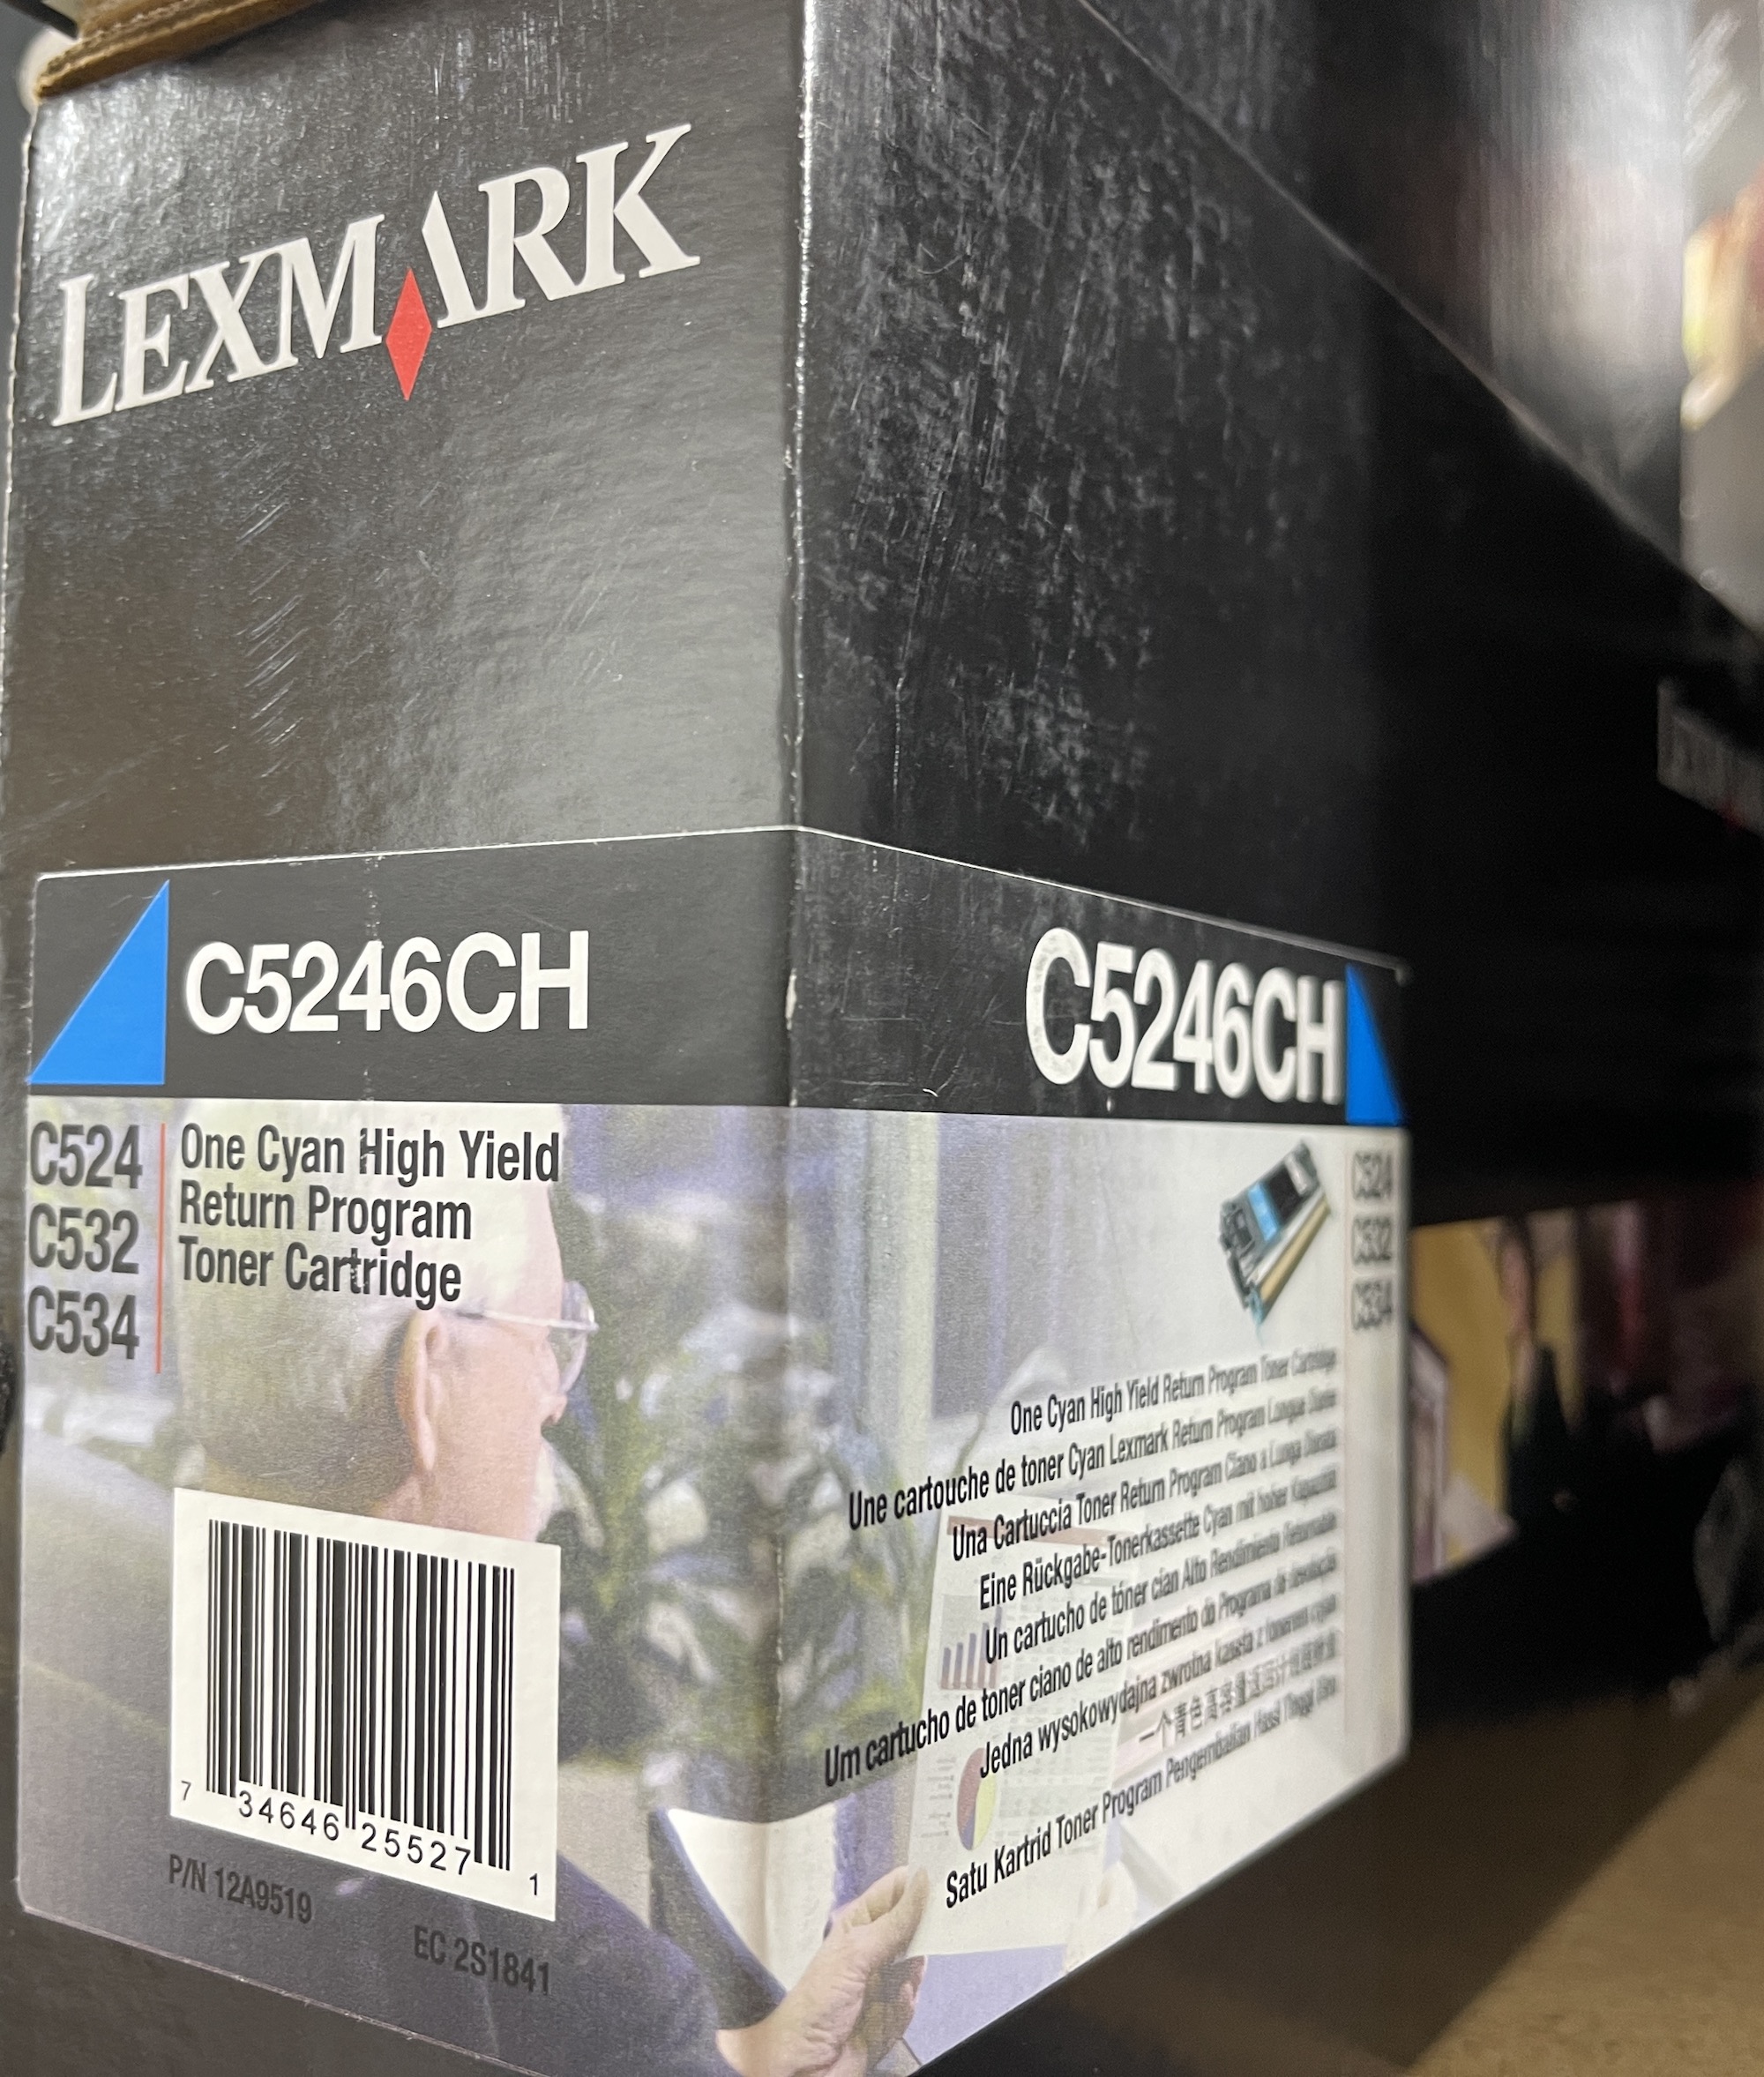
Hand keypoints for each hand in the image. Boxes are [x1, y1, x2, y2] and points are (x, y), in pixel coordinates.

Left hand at [718, 1866, 927, 2076]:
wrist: (802, 2065)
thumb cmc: (815, 2004)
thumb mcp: (856, 1954)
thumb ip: (893, 1923)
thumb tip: (921, 1882)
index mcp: (857, 1926)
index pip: (892, 1893)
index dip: (915, 1882)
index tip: (942, 1874)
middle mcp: (871, 1951)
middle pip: (910, 1929)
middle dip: (924, 1932)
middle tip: (942, 1927)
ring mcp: (880, 1984)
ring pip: (915, 1968)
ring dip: (914, 1974)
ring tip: (904, 1981)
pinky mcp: (887, 2016)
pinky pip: (911, 2004)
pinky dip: (906, 2006)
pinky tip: (897, 2005)